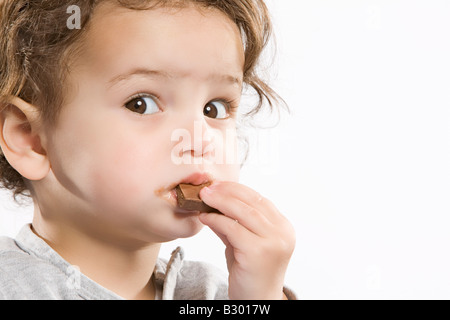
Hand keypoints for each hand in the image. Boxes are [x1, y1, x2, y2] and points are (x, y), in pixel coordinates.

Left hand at [199, 181, 295, 299]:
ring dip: (220, 202)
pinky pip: (233, 228)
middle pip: (252, 202)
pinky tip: (204, 218)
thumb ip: (234, 222)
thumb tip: (214, 201)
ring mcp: (273, 242)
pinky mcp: (258, 252)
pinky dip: (216, 220)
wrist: (257, 302)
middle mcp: (283, 232)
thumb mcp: (244, 242)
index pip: (259, 199)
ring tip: (203, 198)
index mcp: (283, 227)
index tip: (218, 185)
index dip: (237, 189)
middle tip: (207, 189)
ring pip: (243, 212)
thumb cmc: (250, 273)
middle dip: (227, 192)